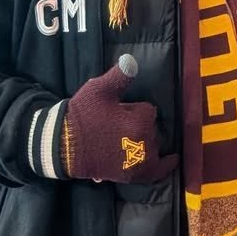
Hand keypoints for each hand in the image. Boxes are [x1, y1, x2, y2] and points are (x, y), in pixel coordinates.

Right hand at [61, 55, 176, 183]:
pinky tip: (173, 159)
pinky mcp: (132, 174)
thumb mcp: (99, 90)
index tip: (119, 111)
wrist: (63, 146)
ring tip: (131, 137)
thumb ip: (120, 75)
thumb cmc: (82, 116)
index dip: (134, 109)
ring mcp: (139, 160)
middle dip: (139, 124)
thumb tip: (131, 60)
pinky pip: (157, 170)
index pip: (148, 110)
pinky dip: (166, 164)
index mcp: (140, 120)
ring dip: (146, 140)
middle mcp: (144, 141)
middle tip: (118, 124)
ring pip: (153, 144)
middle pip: (151, 128)